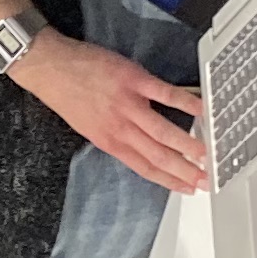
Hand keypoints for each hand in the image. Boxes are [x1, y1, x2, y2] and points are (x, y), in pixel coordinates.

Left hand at [6, 28, 208, 196]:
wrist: (49, 68)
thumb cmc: (67, 95)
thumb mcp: (89, 127)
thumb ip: (115, 137)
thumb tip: (141, 145)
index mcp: (109, 142)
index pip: (145, 168)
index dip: (169, 181)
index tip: (187, 189)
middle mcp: (120, 128)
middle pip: (158, 156)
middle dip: (185, 171)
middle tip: (206, 179)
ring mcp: (127, 105)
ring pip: (163, 132)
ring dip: (188, 145)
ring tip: (207, 153)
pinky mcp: (133, 80)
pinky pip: (165, 94)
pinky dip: (185, 103)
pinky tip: (201, 109)